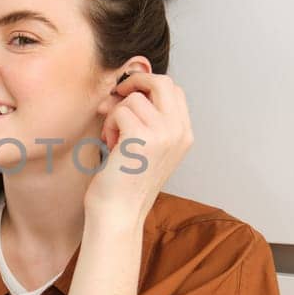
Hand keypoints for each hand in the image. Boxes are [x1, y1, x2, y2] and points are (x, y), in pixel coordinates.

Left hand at [86, 72, 194, 220]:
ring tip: (113, 138)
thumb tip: (127, 87)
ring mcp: (164, 134)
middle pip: (162, 83)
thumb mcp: (147, 146)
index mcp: (184, 135)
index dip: (149, 86)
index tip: (128, 95)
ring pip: (135, 98)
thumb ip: (149, 119)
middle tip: (117, 94)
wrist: (118, 212)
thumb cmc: (126, 181)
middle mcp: (179, 132)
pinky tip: (109, 145)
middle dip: (135, 82)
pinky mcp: (142, 137)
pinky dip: (109, 125)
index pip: (174, 90)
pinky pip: (120, 111)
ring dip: (116, 114)